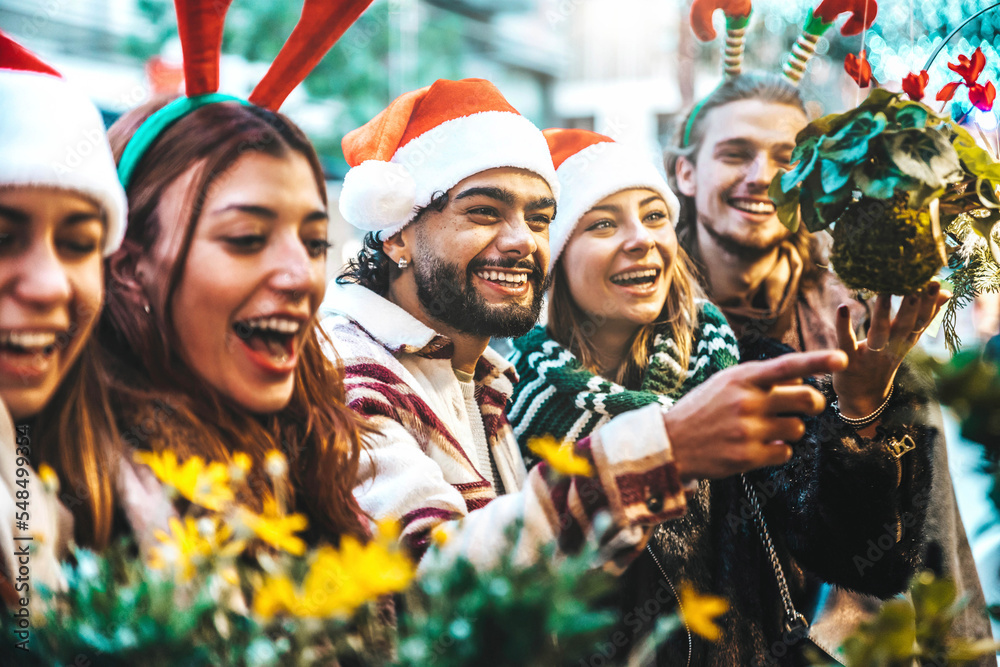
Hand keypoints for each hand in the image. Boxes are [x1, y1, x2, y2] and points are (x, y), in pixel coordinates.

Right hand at [664, 350, 847, 480]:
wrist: (671, 443)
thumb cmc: (703, 409)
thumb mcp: (725, 383)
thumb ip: (761, 379)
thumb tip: (801, 382)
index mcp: (742, 378)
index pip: (787, 366)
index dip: (817, 361)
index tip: (843, 358)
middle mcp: (746, 402)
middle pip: (806, 400)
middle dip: (813, 405)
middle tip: (807, 408)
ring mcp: (747, 430)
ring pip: (797, 429)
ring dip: (790, 430)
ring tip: (767, 430)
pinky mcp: (747, 457)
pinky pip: (784, 453)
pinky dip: (778, 451)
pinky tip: (758, 447)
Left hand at [832, 281, 949, 417]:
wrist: (862, 397)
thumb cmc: (883, 361)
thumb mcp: (906, 341)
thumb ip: (923, 318)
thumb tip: (947, 293)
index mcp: (905, 341)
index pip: (921, 321)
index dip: (929, 304)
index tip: (935, 282)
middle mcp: (891, 348)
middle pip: (904, 326)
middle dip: (913, 306)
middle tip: (919, 284)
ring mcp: (870, 355)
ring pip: (878, 333)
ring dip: (882, 313)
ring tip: (884, 291)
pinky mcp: (848, 361)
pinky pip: (845, 341)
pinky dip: (843, 326)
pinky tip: (842, 307)